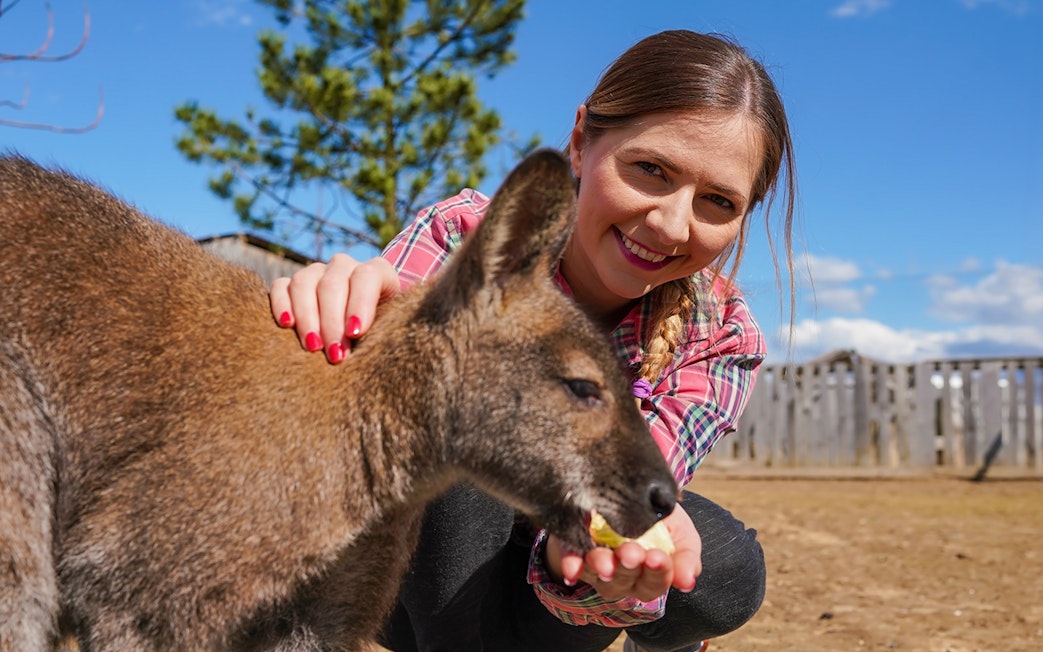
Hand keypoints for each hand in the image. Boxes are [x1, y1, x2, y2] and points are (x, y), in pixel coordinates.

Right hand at [269, 253, 400, 362]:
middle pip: (332, 284)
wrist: (368, 323)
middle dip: (332, 322)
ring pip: (304, 283)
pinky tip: (287, 325)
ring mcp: (317, 272)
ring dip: (307, 317)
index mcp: (377, 271)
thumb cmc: (384, 327)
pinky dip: (281, 304)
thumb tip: (364, 344)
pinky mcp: (292, 284)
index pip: (367, 277)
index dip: (360, 303)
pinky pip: (280, 287)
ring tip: (313, 347)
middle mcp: (344, 266)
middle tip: (335, 355)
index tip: (355, 333)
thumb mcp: (391, 326)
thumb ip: (385, 330)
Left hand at [546, 506, 700, 601]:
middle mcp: (622, 576)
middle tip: (631, 552)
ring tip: (604, 560)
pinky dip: (572, 564)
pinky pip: (571, 560)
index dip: (657, 573)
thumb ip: (686, 557)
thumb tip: (687, 582)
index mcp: (650, 575)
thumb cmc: (662, 519)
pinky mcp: (576, 549)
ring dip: (600, 568)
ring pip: (597, 576)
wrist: (637, 490)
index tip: (657, 557)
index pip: (654, 582)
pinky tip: (572, 568)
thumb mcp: (681, 532)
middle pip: (624, 583)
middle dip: (627, 567)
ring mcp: (597, 565)